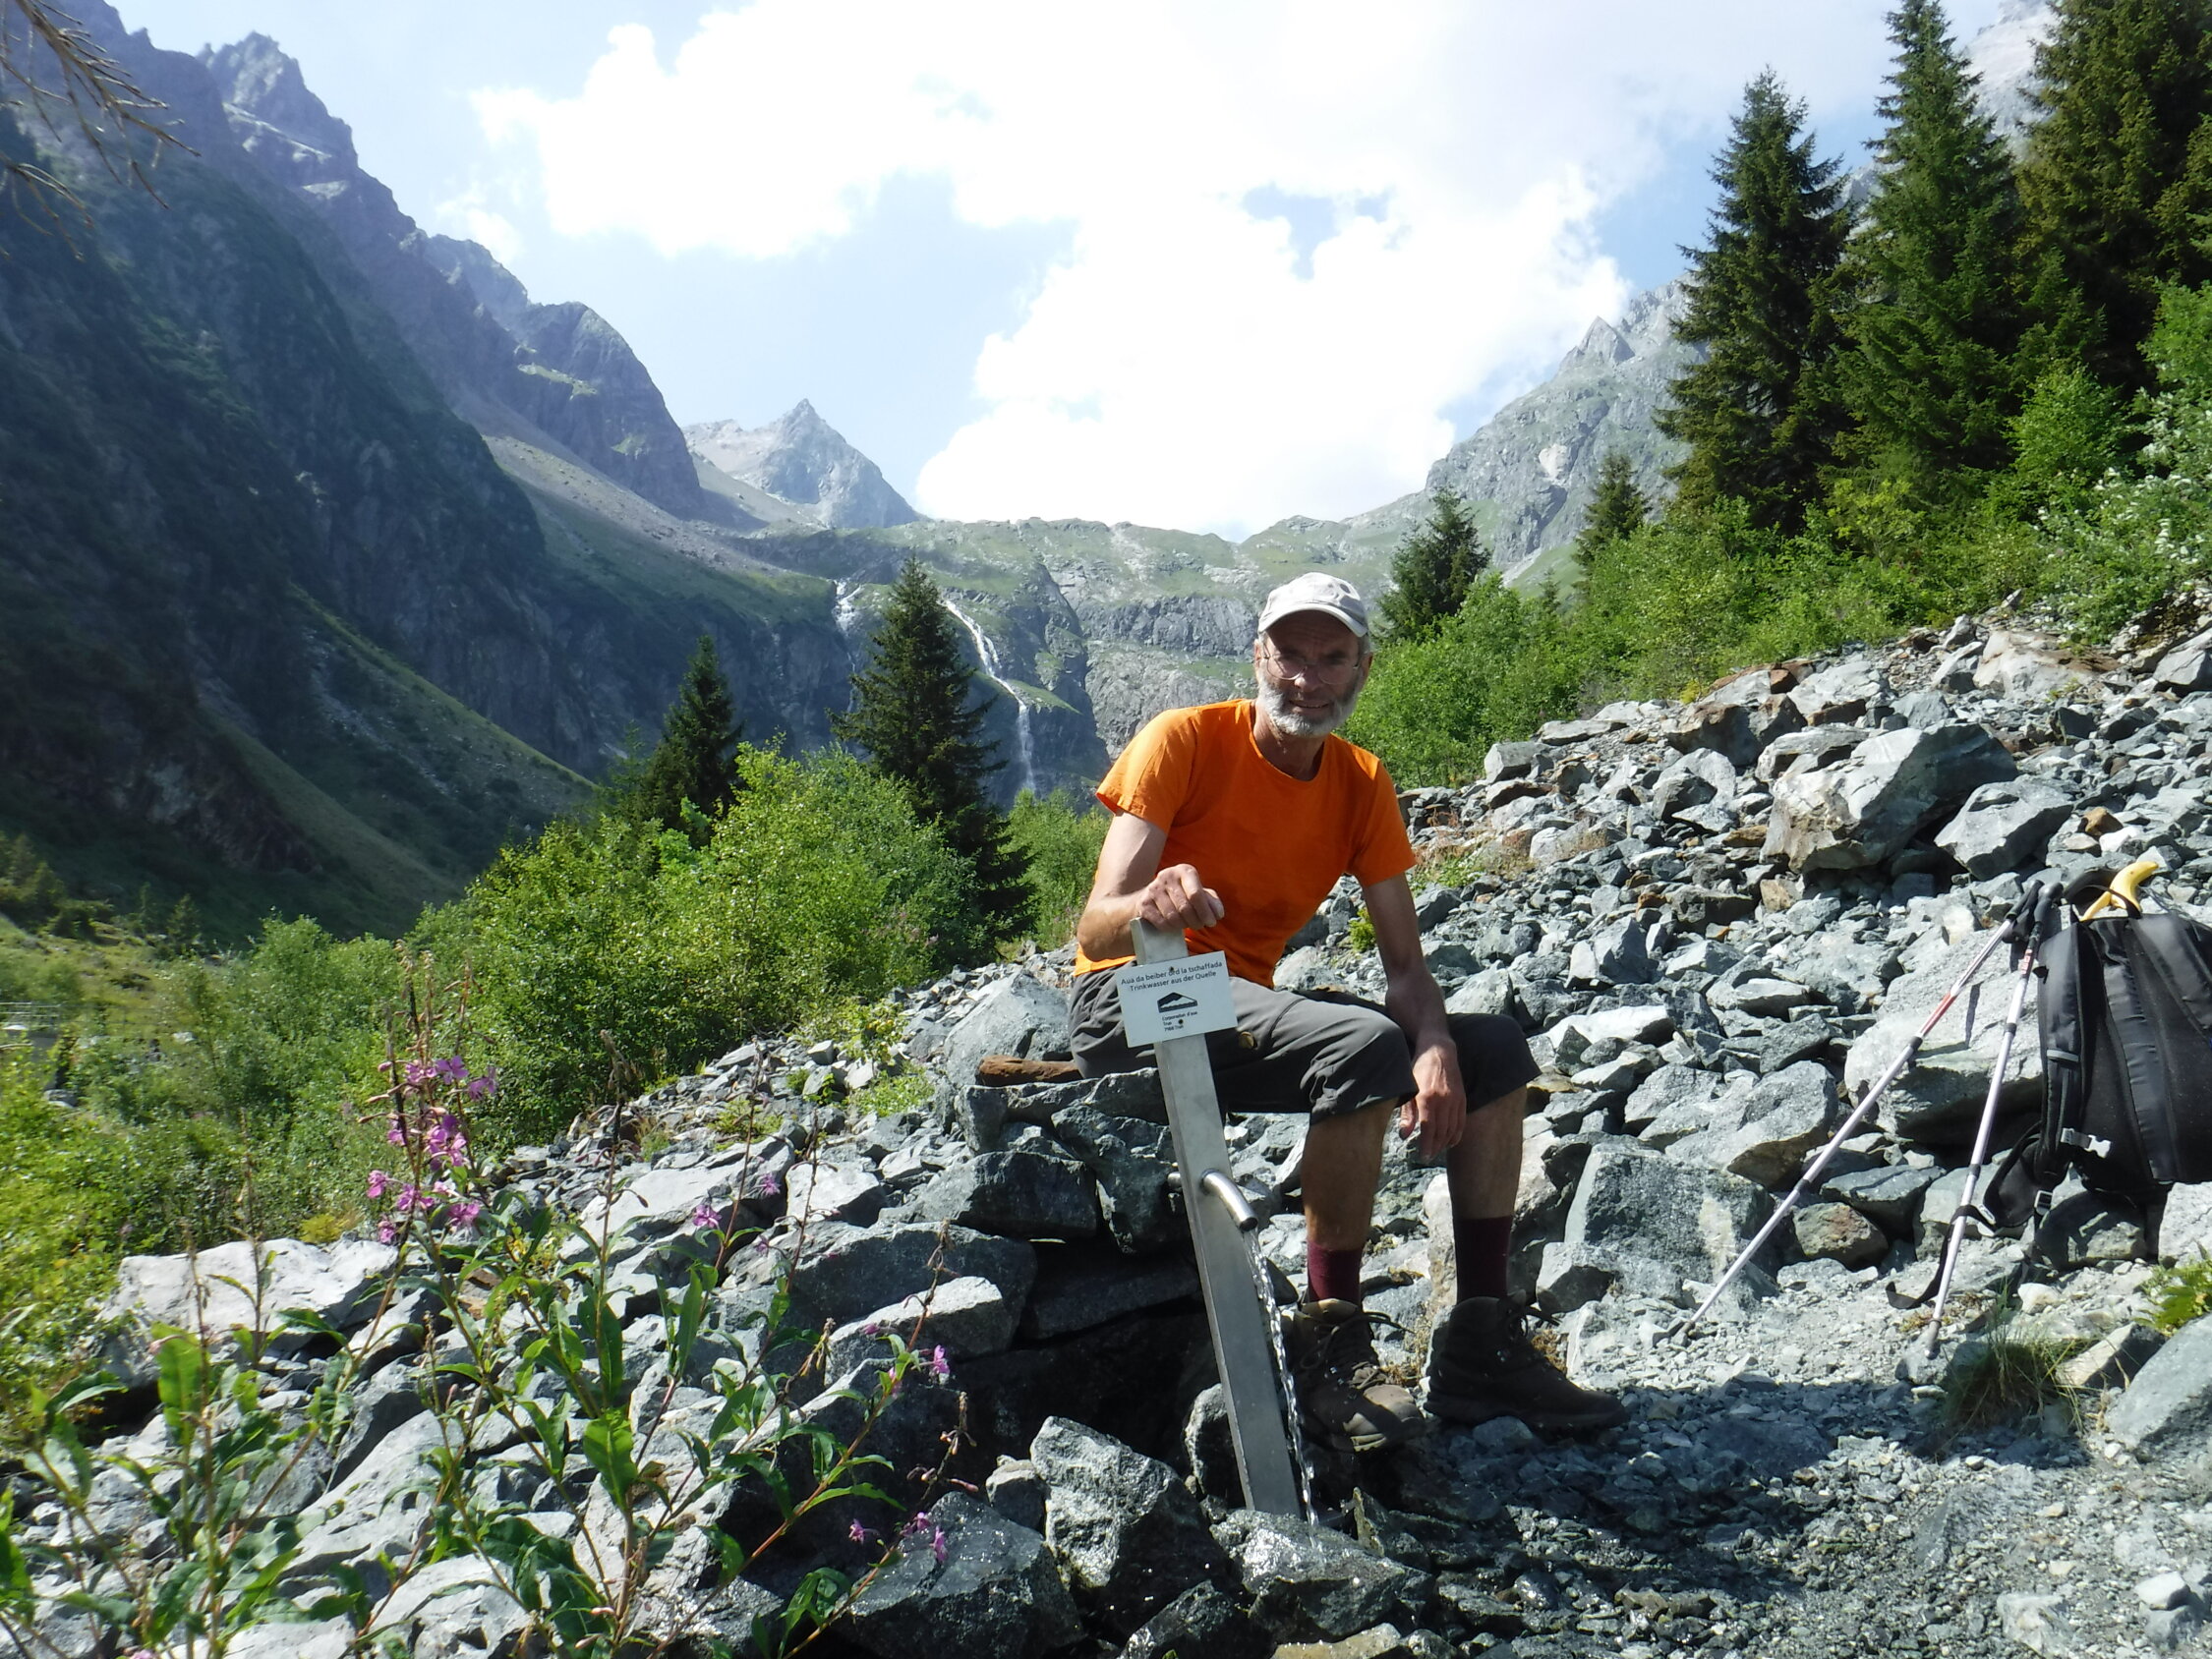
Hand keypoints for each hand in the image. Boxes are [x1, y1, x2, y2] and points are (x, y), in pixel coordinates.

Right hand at [1136, 863, 1223, 931]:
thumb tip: (1218, 913)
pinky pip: (1161, 922)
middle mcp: (1167, 876)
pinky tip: (1174, 926)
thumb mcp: (1198, 892)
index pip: (1196, 894)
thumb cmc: (1181, 895)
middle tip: (1199, 925)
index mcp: (1184, 871)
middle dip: (1196, 921)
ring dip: (1183, 925)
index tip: (1212, 922)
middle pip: (1185, 907)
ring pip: (1173, 917)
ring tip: (1187, 924)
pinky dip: (1170, 928)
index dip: (1205, 911)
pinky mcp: (1144, 903)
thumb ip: (1211, 901)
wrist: (1151, 897)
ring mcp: (1153, 889)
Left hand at [1398, 1041, 1466, 1159]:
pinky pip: (1461, 1121)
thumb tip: (1405, 1135)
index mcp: (1427, 1097)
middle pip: (1441, 1131)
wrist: (1439, 1051)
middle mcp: (1443, 1100)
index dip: (1427, 1145)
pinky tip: (1451, 1141)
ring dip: (1445, 1143)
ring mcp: (1455, 1099)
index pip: (1428, 1128)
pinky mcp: (1462, 1098)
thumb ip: (1407, 1113)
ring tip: (1437, 1150)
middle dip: (1435, 1147)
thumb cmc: (1419, 1069)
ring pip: (1452, 1128)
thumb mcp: (1408, 1089)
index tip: (1423, 1156)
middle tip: (1428, 1156)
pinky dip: (1457, 1133)